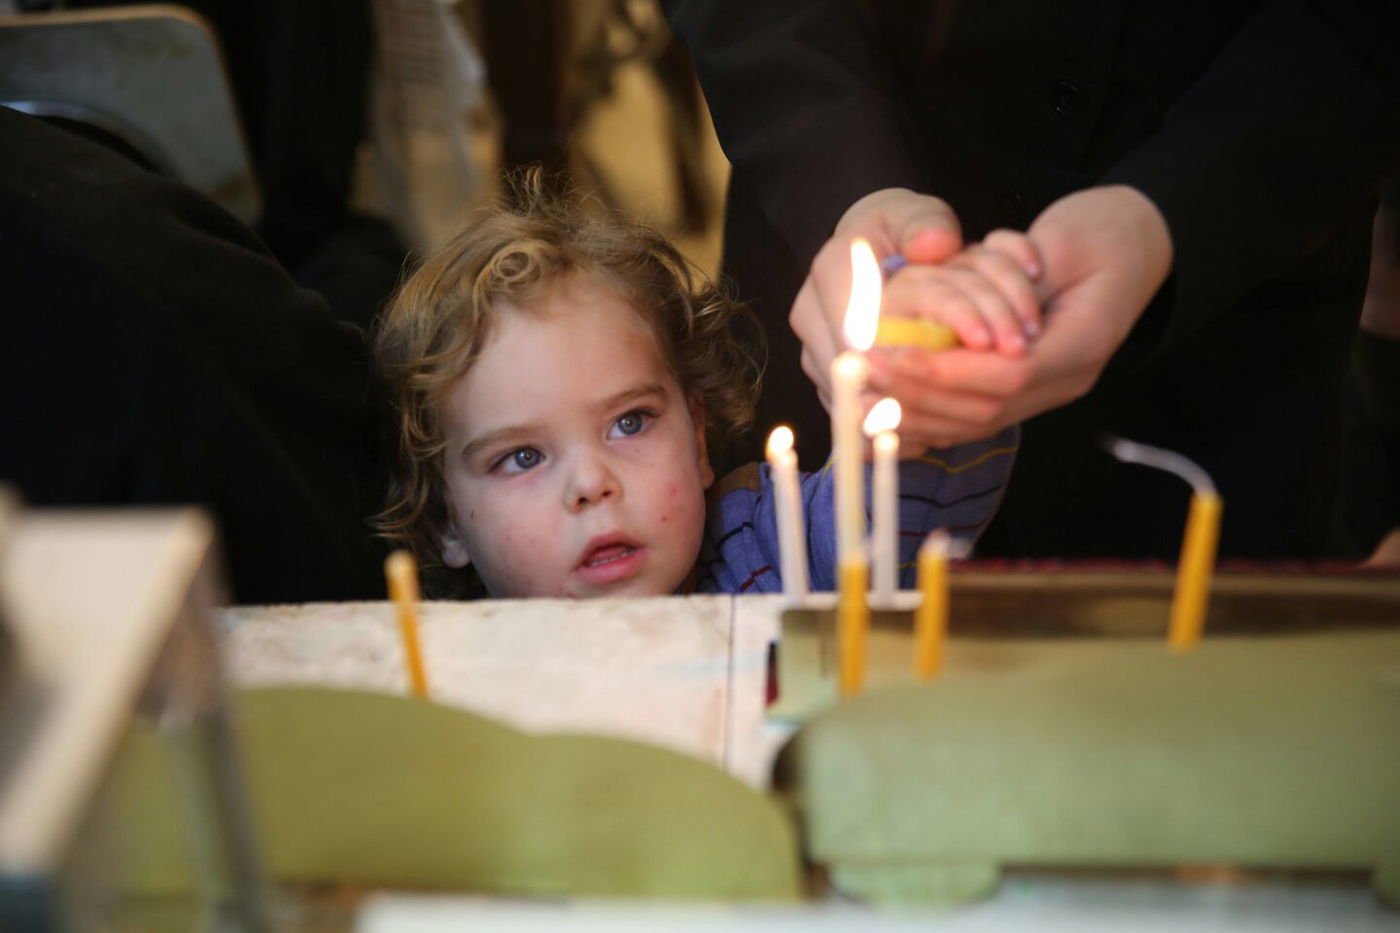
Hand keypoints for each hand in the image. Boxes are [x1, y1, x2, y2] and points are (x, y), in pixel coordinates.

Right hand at [790, 188, 962, 409]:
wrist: (869, 246)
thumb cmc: (899, 232)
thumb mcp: (917, 216)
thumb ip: (927, 225)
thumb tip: (935, 244)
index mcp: (830, 272)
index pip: (858, 327)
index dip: (900, 353)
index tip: (951, 360)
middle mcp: (810, 313)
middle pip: (850, 371)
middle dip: (901, 390)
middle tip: (956, 399)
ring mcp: (812, 349)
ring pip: (847, 399)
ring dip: (892, 413)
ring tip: (943, 418)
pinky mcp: (823, 376)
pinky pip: (848, 414)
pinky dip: (884, 426)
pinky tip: (923, 428)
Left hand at [865, 185, 1172, 446]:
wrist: (1138, 243)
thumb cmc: (1102, 232)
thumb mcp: (1066, 242)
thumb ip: (1018, 277)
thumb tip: (963, 312)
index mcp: (1083, 343)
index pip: (1007, 376)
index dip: (945, 370)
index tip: (894, 356)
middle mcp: (1068, 378)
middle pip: (985, 411)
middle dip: (920, 396)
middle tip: (865, 374)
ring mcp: (1051, 390)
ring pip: (975, 423)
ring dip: (917, 412)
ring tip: (865, 394)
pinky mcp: (1030, 390)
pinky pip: (973, 418)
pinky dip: (929, 415)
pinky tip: (888, 408)